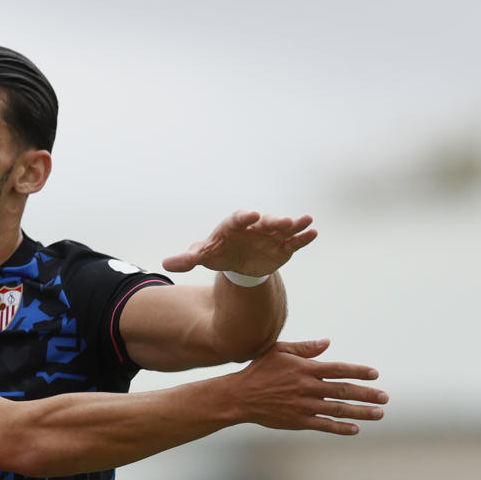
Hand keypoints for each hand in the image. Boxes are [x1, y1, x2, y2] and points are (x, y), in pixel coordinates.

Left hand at [163, 209, 316, 277]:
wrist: (237, 261)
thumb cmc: (218, 252)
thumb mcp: (203, 255)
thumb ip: (188, 258)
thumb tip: (166, 264)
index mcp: (233, 225)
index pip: (238, 219)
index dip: (244, 217)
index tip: (250, 215)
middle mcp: (255, 227)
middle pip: (265, 222)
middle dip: (274, 221)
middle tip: (284, 221)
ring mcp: (271, 236)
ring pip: (284, 228)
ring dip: (294, 224)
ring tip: (306, 220)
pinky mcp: (283, 247)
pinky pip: (294, 242)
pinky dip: (304, 237)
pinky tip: (314, 232)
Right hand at [228, 339, 385, 434]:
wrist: (240, 397)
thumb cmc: (259, 370)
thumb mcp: (279, 351)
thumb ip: (305, 348)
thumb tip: (327, 342)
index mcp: (305, 368)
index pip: (339, 369)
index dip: (358, 372)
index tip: (375, 374)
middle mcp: (308, 387)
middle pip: (343, 390)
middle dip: (366, 394)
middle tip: (385, 397)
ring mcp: (304, 406)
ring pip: (338, 409)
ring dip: (360, 412)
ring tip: (379, 414)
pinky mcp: (298, 421)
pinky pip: (324, 425)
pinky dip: (340, 427)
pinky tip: (355, 429)